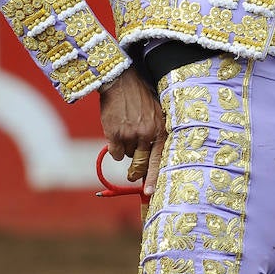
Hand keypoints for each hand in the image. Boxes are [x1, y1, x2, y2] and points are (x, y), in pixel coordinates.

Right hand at [99, 68, 166, 195]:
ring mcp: (130, 134)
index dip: (155, 177)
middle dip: (137, 173)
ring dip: (127, 151)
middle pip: (142, 164)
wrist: (120, 81)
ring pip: (128, 156)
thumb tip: (153, 161)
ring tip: (126, 134)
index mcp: (161, 129)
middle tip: (133, 175)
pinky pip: (115, 152)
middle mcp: (147, 134)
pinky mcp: (113, 133)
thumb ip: (156, 134)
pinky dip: (115, 148)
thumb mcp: (156, 113)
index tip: (150, 192)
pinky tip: (116, 134)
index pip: (160, 160)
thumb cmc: (140, 98)